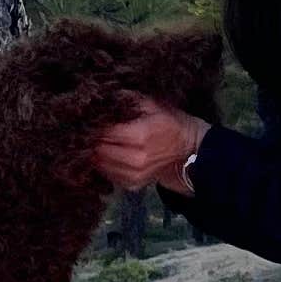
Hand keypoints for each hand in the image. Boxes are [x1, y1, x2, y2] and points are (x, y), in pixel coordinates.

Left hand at [92, 100, 209, 192]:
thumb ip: (128, 99)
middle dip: (94, 140)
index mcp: (139, 135)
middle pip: (99, 150)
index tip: (93, 119)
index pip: (104, 132)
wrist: (188, 150)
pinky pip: (109, 175)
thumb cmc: (170, 123)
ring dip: (97, 153)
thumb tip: (106, 96)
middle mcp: (135, 159)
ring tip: (99, 142)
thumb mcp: (153, 104)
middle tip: (92, 131)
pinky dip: (105, 165)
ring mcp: (134, 175)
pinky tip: (109, 155)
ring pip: (100, 165)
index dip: (95, 125)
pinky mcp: (133, 185)